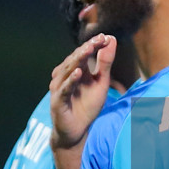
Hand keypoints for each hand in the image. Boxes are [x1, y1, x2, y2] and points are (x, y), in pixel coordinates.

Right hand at [50, 34, 115, 149]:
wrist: (77, 131)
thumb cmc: (87, 106)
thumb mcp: (101, 82)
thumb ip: (105, 63)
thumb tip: (111, 39)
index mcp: (75, 69)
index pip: (83, 53)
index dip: (93, 45)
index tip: (105, 36)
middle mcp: (64, 76)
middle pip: (75, 58)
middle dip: (87, 48)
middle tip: (98, 39)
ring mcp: (59, 88)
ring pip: (68, 70)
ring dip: (78, 59)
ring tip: (89, 49)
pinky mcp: (58, 101)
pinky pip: (65, 89)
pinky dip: (71, 81)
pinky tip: (79, 73)